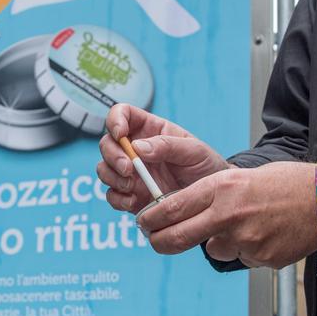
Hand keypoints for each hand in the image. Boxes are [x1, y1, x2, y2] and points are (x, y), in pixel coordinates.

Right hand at [96, 104, 229, 213]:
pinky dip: (117, 199)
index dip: (115, 119)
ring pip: (104, 169)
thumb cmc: (206, 167)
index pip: (122, 114)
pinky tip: (132, 201)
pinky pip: (112, 195)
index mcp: (150, 129)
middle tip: (129, 169)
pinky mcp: (131, 195)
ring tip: (131, 186)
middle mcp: (136, 150)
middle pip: (108, 143)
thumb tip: (138, 147)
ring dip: (112, 177)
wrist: (212, 200)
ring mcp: (131, 173)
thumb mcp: (195, 150)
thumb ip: (168, 145)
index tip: (121, 134)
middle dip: (113, 156)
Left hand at [136, 161, 316, 267]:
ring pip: (215, 248)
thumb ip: (214, 195)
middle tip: (154, 240)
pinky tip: (269, 233)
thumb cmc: (286, 182)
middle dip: (159, 241)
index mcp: (222, 187)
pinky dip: (249, 249)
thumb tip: (188, 214)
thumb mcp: (242, 177)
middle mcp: (228, 213)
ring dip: (223, 241)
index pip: (171, 206)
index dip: (151, 218)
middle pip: (177, 237)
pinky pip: (242, 258)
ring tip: (251, 224)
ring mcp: (244, 239)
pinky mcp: (259, 258)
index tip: (142, 222)